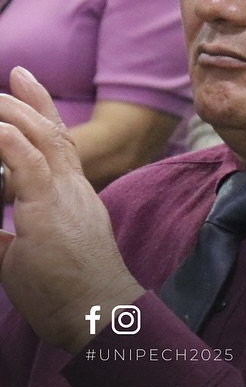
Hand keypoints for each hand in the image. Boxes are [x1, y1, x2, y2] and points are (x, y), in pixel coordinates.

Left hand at [0, 67, 143, 352]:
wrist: (95, 312)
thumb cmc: (67, 293)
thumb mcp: (25, 258)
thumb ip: (7, 238)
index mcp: (72, 198)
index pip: (59, 145)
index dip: (43, 112)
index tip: (24, 83)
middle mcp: (74, 189)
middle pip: (55, 131)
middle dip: (32, 100)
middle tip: (15, 73)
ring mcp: (65, 196)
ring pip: (45, 139)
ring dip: (17, 113)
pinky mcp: (51, 208)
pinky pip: (30, 164)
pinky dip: (11, 141)